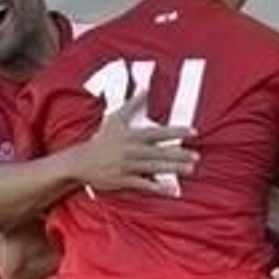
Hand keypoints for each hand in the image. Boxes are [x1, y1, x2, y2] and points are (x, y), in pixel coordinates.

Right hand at [72, 91, 196, 194]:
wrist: (81, 161)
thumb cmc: (102, 140)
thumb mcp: (116, 119)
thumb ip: (132, 104)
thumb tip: (145, 88)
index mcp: (131, 136)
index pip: (158, 133)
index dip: (176, 132)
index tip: (193, 132)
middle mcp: (131, 151)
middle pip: (159, 152)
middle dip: (178, 154)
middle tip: (196, 156)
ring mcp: (128, 167)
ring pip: (154, 168)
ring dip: (173, 169)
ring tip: (190, 169)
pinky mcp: (124, 180)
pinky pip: (143, 185)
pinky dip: (158, 188)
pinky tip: (172, 191)